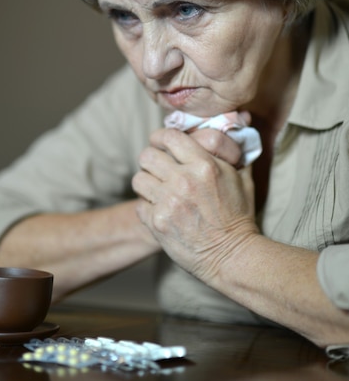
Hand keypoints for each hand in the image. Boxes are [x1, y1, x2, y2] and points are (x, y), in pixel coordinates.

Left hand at [132, 127, 257, 286]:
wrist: (232, 255)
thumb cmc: (239, 216)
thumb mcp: (242, 178)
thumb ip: (233, 151)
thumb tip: (236, 124)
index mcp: (204, 165)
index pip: (169, 137)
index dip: (162, 138)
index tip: (162, 144)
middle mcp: (183, 181)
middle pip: (147, 155)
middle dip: (151, 160)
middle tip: (158, 168)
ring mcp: (168, 202)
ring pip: (138, 179)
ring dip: (146, 183)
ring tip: (157, 190)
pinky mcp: (158, 223)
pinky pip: (139, 204)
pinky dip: (147, 207)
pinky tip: (161, 211)